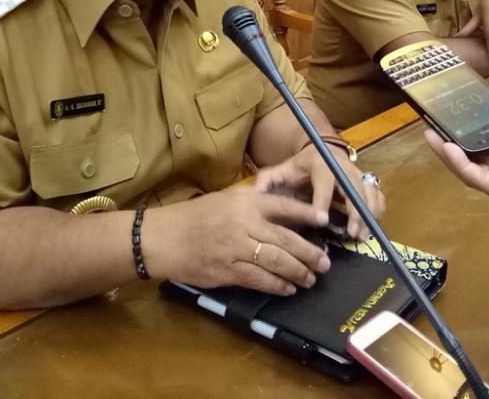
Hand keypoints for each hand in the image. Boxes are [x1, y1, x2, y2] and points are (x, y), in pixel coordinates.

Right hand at [142, 189, 331, 295]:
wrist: (163, 238)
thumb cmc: (194, 217)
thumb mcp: (224, 200)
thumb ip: (252, 202)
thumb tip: (281, 210)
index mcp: (245, 203)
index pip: (282, 206)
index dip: (306, 213)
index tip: (325, 220)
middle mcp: (244, 224)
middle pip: (286, 239)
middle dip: (309, 252)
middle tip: (325, 263)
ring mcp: (236, 249)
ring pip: (276, 261)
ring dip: (297, 272)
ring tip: (310, 278)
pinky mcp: (228, 271)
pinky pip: (259, 279)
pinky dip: (277, 285)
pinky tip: (288, 289)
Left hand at [255, 144, 384, 239]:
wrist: (319, 151)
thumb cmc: (299, 166)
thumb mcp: (281, 169)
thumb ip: (268, 180)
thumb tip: (256, 194)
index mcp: (320, 162)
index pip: (324, 181)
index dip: (324, 199)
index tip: (322, 219)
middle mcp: (343, 166)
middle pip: (354, 187)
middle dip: (356, 211)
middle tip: (353, 233)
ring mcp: (358, 173)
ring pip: (370, 191)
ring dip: (369, 214)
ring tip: (363, 236)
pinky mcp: (366, 181)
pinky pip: (378, 195)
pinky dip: (378, 211)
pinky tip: (373, 228)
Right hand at [424, 94, 488, 209]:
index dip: (471, 129)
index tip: (454, 112)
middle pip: (477, 156)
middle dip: (453, 141)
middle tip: (433, 123)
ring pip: (473, 170)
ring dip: (449, 154)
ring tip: (430, 135)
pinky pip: (481, 180)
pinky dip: (461, 166)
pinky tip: (446, 148)